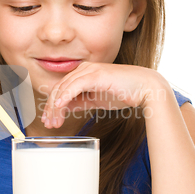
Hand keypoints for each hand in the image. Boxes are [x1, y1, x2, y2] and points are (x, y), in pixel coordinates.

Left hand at [41, 62, 161, 128]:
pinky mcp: (95, 75)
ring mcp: (89, 70)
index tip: (49, 120)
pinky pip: (74, 86)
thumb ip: (80, 101)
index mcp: (83, 73)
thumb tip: (65, 108)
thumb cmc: (124, 92)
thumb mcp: (96, 99)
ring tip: (54, 123)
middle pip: (59, 88)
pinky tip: (59, 108)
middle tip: (48, 124)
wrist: (146, 88)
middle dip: (51, 108)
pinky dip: (64, 97)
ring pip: (63, 88)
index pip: (61, 88)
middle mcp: (84, 69)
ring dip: (56, 107)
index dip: (52, 105)